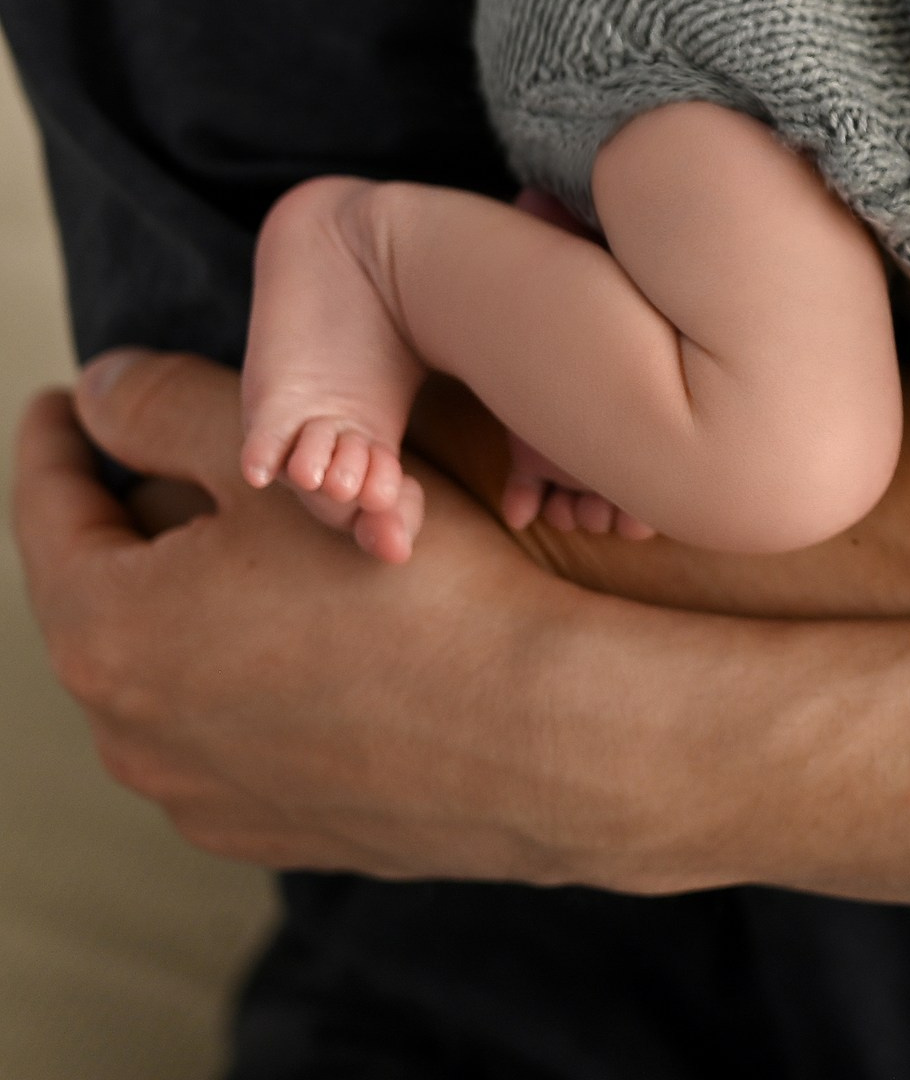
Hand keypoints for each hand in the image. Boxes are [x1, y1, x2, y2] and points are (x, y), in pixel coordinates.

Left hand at [12, 352, 617, 878]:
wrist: (548, 733)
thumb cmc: (423, 591)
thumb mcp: (284, 464)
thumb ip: (165, 406)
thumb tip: (96, 390)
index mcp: (108, 631)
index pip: (49, 509)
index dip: (58, 440)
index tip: (64, 403)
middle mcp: (128, 734)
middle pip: (115, 593)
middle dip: (149, 526)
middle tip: (202, 464)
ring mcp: (198, 797)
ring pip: (178, 669)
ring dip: (209, 610)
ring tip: (288, 557)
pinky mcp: (273, 831)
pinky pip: (241, 735)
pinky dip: (265, 683)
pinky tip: (340, 645)